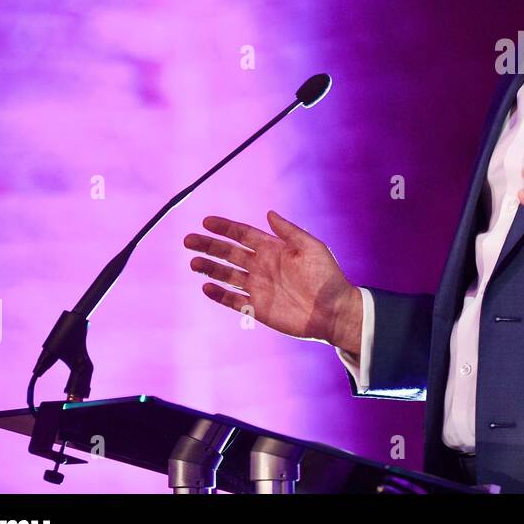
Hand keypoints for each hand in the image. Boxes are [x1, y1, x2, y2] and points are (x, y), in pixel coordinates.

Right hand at [183, 211, 361, 349]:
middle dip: (209, 245)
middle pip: (229, 253)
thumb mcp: (311, 247)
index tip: (206, 221)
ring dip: (209, 268)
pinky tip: (207, 287)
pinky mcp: (258, 308)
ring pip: (227, 275)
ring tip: (194, 262)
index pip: (243, 234)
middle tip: (188, 240)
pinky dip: (219, 294)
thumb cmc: (327, 277)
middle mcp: (262, 266)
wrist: (334, 310)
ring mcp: (258, 287)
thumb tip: (269, 213)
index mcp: (273, 249)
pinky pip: (233, 300)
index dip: (225, 228)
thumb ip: (289, 232)